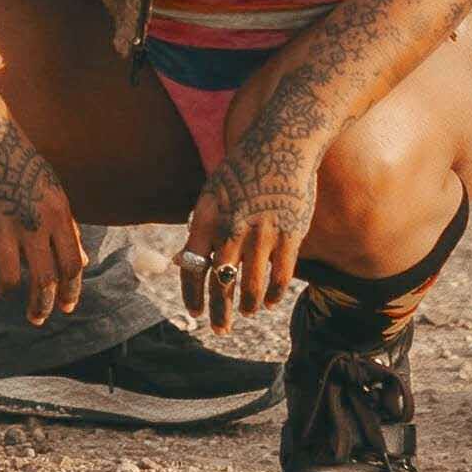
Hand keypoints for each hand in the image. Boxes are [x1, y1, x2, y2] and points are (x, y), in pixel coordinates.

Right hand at [0, 108, 85, 327]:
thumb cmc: (22, 164)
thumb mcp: (53, 191)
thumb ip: (67, 228)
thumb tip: (81, 264)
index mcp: (57, 212)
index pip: (71, 265)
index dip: (71, 291)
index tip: (66, 308)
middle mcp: (32, 221)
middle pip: (44, 280)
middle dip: (42, 306)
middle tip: (37, 319)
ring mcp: (1, 223)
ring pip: (10, 280)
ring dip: (9, 294)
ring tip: (5, 293)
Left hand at [181, 114, 323, 329]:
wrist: (282, 142)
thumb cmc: (244, 170)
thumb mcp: (212, 193)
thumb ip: (200, 229)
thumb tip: (180, 262)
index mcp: (207, 216)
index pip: (192, 267)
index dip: (192, 294)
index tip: (195, 312)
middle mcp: (232, 226)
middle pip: (221, 283)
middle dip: (220, 312)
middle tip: (220, 329)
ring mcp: (263, 230)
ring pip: (252, 285)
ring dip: (247, 304)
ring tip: (246, 312)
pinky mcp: (290, 232)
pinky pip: (281, 275)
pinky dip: (275, 294)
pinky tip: (270, 303)